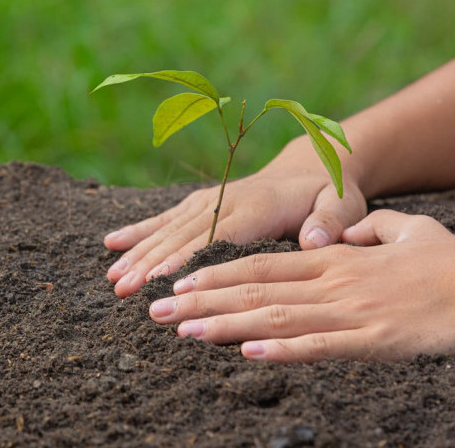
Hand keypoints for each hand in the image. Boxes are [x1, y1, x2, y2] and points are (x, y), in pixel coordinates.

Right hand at [105, 138, 366, 297]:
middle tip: (124, 289)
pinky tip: (111, 243)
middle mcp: (225, 201)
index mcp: (257, 208)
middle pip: (182, 236)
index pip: (217, 237)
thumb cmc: (327, 193)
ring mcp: (208, 200)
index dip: (187, 259)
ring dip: (138, 253)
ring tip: (113, 279)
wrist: (308, 166)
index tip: (159, 280)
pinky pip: (165, 218)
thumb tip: (313, 240)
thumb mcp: (343, 203)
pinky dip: (138, 230)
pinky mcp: (200, 203)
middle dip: (151, 263)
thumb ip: (331, 221)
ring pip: (167, 229)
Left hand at [148, 210, 454, 361]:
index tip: (178, 281)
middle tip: (157, 309)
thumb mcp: (402, 232)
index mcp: (331, 260)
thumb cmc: (446, 265)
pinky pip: (320, 347)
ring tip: (183, 330)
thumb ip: (365, 231)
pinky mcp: (372, 341)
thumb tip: (340, 236)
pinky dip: (283, 350)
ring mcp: (348, 311)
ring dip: (225, 325)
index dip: (215, 273)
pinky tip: (249, 354)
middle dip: (200, 300)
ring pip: (275, 317)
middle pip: (253, 290)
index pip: (259, 265)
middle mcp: (329, 282)